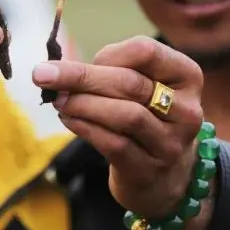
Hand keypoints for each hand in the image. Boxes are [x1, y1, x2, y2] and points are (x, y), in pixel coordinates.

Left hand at [32, 36, 211, 229]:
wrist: (164, 178)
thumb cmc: (146, 118)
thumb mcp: (142, 88)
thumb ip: (111, 71)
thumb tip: (61, 68)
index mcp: (186, 77)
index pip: (147, 51)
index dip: (108, 53)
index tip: (81, 59)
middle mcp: (186, 110)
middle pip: (131, 83)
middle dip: (81, 77)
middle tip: (43, 74)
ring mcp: (171, 143)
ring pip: (125, 115)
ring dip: (83, 104)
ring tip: (58, 100)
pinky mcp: (149, 170)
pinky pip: (114, 144)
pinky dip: (85, 128)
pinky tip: (68, 119)